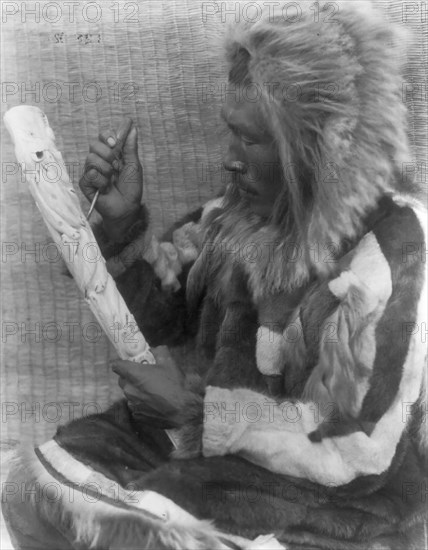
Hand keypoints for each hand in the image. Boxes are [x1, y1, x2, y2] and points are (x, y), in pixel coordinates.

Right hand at [79, 118, 142, 237]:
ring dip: (106, 169)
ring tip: (112, 179)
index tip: (115, 143)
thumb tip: (132, 127)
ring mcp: (90, 171)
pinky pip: (90, 174)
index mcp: (110, 154)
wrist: (127, 208)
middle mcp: (98, 160)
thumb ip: (130, 147)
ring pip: (91, 159)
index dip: (107, 136)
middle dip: (108, 153)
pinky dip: (101, 181)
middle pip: (94, 144)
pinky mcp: (85, 183)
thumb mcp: (134, 166)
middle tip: (116, 165)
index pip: (102, 136)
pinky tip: (105, 188)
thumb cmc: (131, 188)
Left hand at [111, 347, 191, 428]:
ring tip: (152, 391)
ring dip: (136, 391)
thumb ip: (159, 351)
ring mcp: (132, 404)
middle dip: (130, 377)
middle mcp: (129, 389)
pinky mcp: (137, 415)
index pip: (116, 365)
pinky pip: (135, 406)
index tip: (126, 363)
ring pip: (129, 394)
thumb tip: (154, 349)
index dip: (121, 363)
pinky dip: (141, 403)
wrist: (184, 408)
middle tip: (143, 376)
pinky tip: (154, 403)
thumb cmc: (176, 384)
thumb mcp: (169, 362)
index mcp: (134, 374)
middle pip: (122, 380)